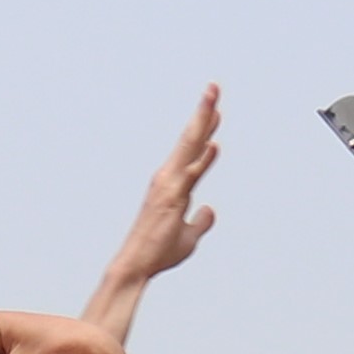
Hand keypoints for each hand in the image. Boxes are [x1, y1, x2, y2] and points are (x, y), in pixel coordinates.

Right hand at [97, 89, 222, 302]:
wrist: (138, 265)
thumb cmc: (158, 251)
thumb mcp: (187, 235)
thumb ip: (200, 221)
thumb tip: (209, 210)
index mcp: (173, 183)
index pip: (192, 149)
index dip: (204, 128)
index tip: (215, 110)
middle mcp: (169, 177)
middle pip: (191, 139)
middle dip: (203, 113)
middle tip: (214, 88)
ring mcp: (170, 185)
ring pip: (190, 148)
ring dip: (202, 124)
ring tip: (213, 101)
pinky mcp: (172, 198)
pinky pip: (191, 175)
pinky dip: (203, 159)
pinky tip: (214, 144)